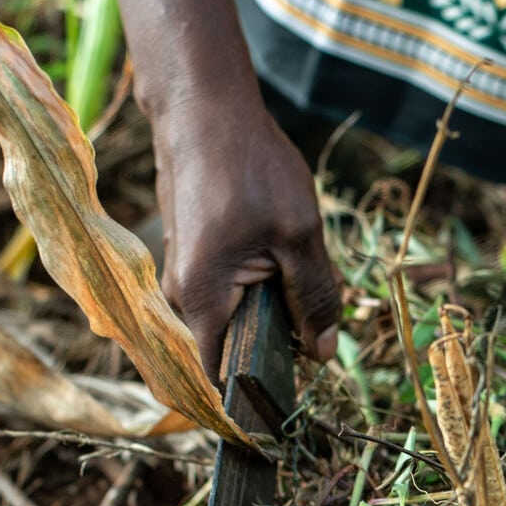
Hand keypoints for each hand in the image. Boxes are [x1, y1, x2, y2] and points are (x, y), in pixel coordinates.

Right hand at [148, 96, 339, 377]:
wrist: (204, 109)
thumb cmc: (249, 167)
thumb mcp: (299, 235)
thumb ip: (314, 299)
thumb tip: (324, 356)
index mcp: (201, 300)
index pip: (222, 380)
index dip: (259, 395)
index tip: (296, 395)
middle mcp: (181, 298)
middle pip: (234, 351)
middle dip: (278, 347)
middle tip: (316, 322)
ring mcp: (183, 278)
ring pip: (236, 320)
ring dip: (272, 314)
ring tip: (299, 280)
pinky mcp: (193, 260)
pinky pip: (230, 295)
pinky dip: (260, 291)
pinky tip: (280, 258)